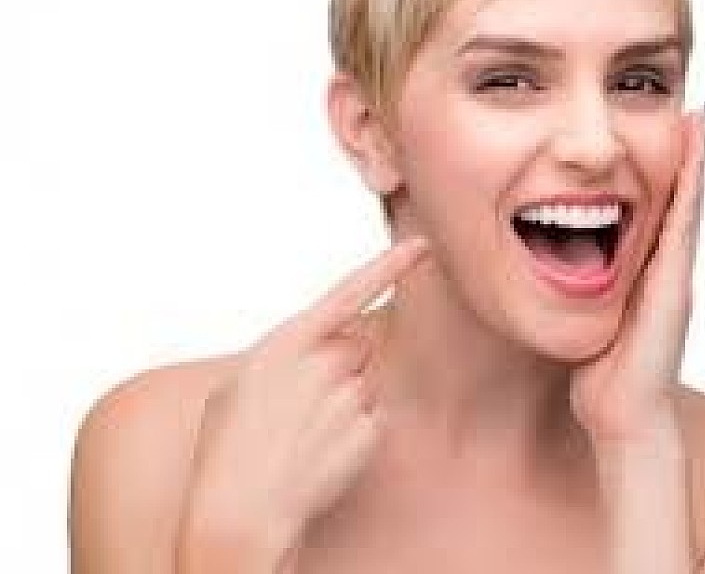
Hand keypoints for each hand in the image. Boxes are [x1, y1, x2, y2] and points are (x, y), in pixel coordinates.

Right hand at [177, 236, 429, 570]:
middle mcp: (324, 362)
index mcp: (287, 342)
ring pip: (365, 383)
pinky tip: (321, 453)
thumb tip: (306, 349)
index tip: (422, 247)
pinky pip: (372, 419)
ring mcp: (349, 397)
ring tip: (305, 435)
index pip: (349, 292)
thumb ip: (281, 355)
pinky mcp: (368, 430)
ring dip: (344, 402)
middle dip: (340, 367)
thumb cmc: (227, 450)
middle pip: (358, 345)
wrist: (240, 513)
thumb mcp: (236, 386)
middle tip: (303, 405)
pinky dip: (353, 434)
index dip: (389, 266)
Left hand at [569, 107, 704, 447]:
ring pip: (687, 205)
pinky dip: (692, 185)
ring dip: (695, 161)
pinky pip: (683, 222)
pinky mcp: (673, 282)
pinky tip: (694, 151)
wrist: (622, 415)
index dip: (662, 176)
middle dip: (687, 157)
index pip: (654, 214)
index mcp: (644, 276)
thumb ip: (584, 297)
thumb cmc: (601, 375)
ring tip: (701, 117)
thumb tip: (555, 278)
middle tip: (694, 111)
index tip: (663, 136)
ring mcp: (673, 275)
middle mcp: (665, 270)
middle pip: (678, 202)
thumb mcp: (589, 322)